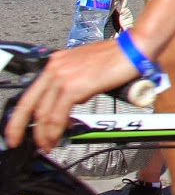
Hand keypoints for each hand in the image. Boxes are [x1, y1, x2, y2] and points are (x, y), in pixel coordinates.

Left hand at [3, 39, 138, 150]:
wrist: (134, 49)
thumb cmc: (119, 56)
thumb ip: (75, 81)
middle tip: (24, 143)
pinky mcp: (73, 86)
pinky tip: (57, 138)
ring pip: (43, 113)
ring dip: (43, 134)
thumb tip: (72, 101)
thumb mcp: (88, 67)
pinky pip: (57, 115)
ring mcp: (63, 76)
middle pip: (29, 104)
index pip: (31, 93)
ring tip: (47, 145)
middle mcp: (55, 67)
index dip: (21, 115)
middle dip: (22, 128)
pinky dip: (54, 131)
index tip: (20, 129)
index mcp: (57, 62)